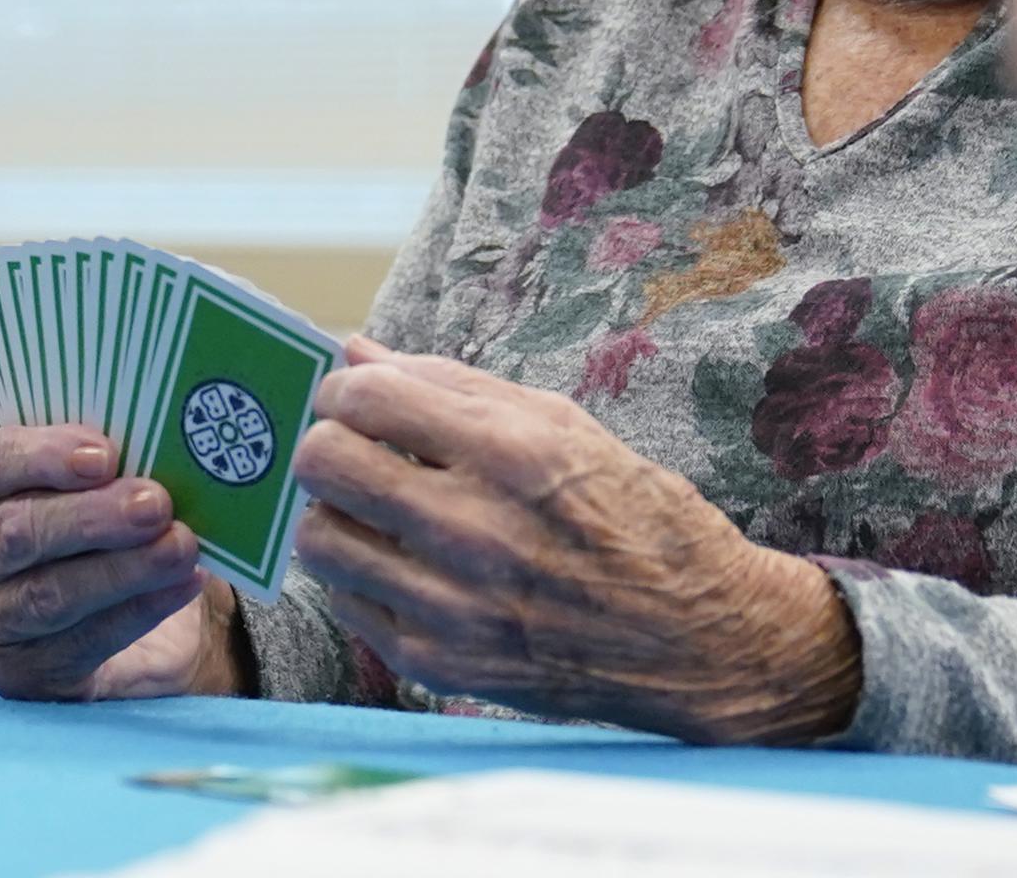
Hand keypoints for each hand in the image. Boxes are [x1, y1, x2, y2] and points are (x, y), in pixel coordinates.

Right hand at [0, 425, 242, 700]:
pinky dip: (138, 611)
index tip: (105, 456)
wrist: (108, 605)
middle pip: (15, 534)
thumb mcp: (78, 479)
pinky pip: (79, 643)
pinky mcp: (16, 674)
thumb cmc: (84, 517)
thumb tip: (146, 443)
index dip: (44, 458)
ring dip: (123, 569)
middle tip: (156, 504)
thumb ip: (91, 459)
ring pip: (48, 594)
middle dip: (92, 518)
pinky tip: (181, 584)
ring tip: (181, 546)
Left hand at [290, 342, 860, 743]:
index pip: (368, 399)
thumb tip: (359, 352)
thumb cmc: (636, 517)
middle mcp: (477, 531)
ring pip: (320, 539)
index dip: (346, 389)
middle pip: (325, 464)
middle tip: (359, 448)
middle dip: (330, 442)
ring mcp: (453, 605)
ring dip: (340, 513)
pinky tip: (407, 561)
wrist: (695, 636)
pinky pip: (349, 601)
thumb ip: (454, 387)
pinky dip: (365, 573)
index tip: (359, 397)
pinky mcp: (439, 664)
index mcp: (515, 454)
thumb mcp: (564, 427)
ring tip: (380, 509)